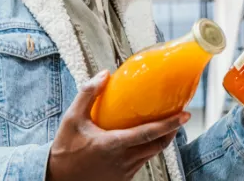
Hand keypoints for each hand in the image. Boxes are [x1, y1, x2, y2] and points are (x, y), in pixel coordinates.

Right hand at [47, 70, 190, 180]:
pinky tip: (146, 139)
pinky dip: (149, 149)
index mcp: (113, 144)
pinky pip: (143, 162)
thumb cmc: (65, 148)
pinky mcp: (124, 178)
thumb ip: (88, 94)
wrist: (58, 179)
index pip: (149, 134)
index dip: (170, 124)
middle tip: (179, 116)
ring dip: (162, 140)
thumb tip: (105, 74)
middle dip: (172, 131)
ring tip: (166, 124)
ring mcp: (125, 171)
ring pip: (152, 154)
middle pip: (158, 145)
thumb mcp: (72, 118)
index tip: (184, 114)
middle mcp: (124, 160)